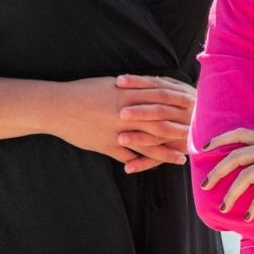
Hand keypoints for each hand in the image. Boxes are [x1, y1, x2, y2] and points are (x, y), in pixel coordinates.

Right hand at [47, 76, 193, 171]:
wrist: (58, 105)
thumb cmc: (83, 92)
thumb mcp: (110, 86)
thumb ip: (131, 89)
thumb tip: (148, 89)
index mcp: (128, 94)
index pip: (161, 103)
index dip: (178, 110)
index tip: (193, 114)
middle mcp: (126, 113)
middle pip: (160, 124)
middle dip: (178, 133)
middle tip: (195, 139)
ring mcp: (118, 131)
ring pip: (148, 144)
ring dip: (165, 153)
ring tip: (180, 158)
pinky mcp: (108, 145)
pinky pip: (129, 156)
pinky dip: (141, 163)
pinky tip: (151, 167)